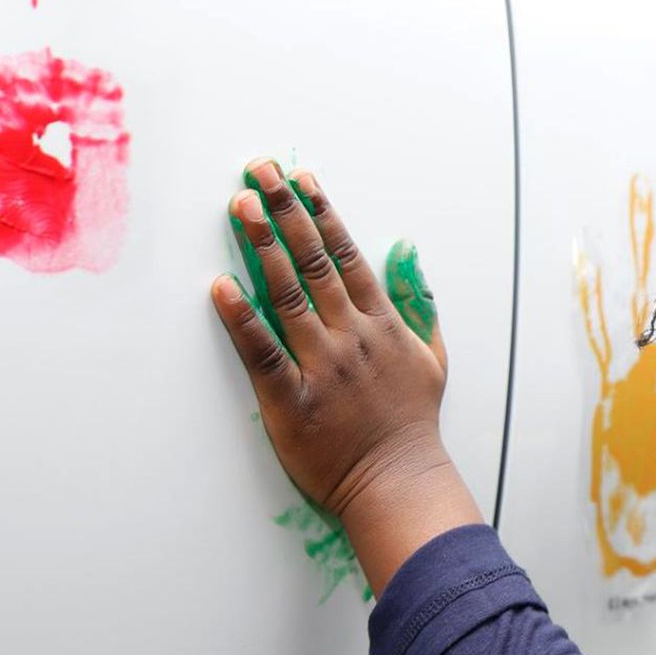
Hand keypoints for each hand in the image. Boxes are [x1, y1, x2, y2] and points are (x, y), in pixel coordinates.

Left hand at [211, 160, 482, 591]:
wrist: (399, 482)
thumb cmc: (412, 427)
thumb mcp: (433, 359)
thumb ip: (419, 307)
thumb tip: (409, 258)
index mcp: (382, 324)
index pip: (347, 254)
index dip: (322, 212)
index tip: (300, 178)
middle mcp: (352, 335)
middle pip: (313, 260)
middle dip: (284, 210)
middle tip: (258, 172)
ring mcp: (323, 365)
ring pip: (288, 293)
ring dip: (263, 244)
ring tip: (240, 205)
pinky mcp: (292, 398)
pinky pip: (262, 351)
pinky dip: (241, 317)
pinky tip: (222, 285)